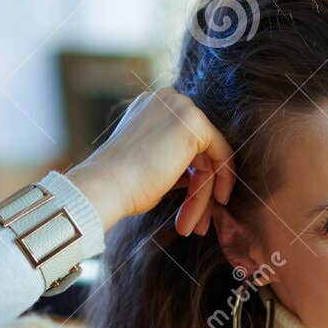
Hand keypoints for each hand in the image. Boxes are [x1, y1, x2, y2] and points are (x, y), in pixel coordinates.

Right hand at [65, 87, 235, 236]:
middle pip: (199, 151)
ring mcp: (180, 107)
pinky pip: (221, 153)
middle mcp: (167, 100)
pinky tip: (215, 203)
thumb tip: (198, 176)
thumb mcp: (152, 167)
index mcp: (152, 108)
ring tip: (194, 227)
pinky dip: (222, 180)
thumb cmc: (122, 185)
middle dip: (200, 192)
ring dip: (203, 196)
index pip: (184, 143)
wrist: (105, 187)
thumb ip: (175, 162)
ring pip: (209, 157)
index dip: (192, 178)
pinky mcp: (194, 122)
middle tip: (196, 225)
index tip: (192, 208)